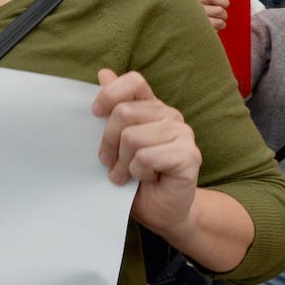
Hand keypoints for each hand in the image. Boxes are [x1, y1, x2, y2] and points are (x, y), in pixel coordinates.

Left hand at [93, 68, 201, 237]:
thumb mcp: (116, 141)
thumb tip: (103, 73)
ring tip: (127, 174)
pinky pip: (147, 157)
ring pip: (133, 137)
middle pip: (123, 112)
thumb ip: (113, 108)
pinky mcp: (189, 156)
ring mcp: (183, 134)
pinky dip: (139, 172)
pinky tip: (147, 178)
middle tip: (110, 163)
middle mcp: (169, 116)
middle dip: (109, 143)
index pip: (134, 81)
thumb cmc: (136, 176)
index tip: (95, 114)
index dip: (110, 94)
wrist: (162, 211)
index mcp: (152, 107)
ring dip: (123, 163)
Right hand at [193, 0, 229, 31]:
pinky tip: (215, 25)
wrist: (192, 30)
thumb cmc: (204, 13)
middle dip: (223, 2)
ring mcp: (196, 15)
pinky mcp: (201, 26)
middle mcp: (194, 3)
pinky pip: (219, 22)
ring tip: (218, 18)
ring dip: (223, 15)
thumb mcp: (207, 0)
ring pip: (219, 10)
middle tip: (223, 6)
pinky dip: (221, 25)